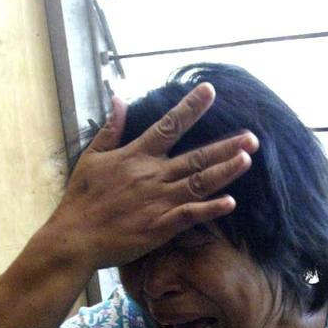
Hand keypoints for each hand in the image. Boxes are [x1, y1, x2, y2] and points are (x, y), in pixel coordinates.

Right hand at [42, 83, 258, 271]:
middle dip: (226, 145)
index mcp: (136, 156)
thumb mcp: (92, 157)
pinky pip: (190, 214)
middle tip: (252, 136)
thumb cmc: (82, 198)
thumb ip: (110, 129)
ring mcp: (158, 200)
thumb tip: (119, 98)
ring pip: (199, 182)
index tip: (210, 90)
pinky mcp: (160, 226)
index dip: (190, 107)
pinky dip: (210, 208)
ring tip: (248, 159)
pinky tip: (230, 202)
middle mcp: (152, 174)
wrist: (75, 237)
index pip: (168, 125)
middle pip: (196, 156)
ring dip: (225, 171)